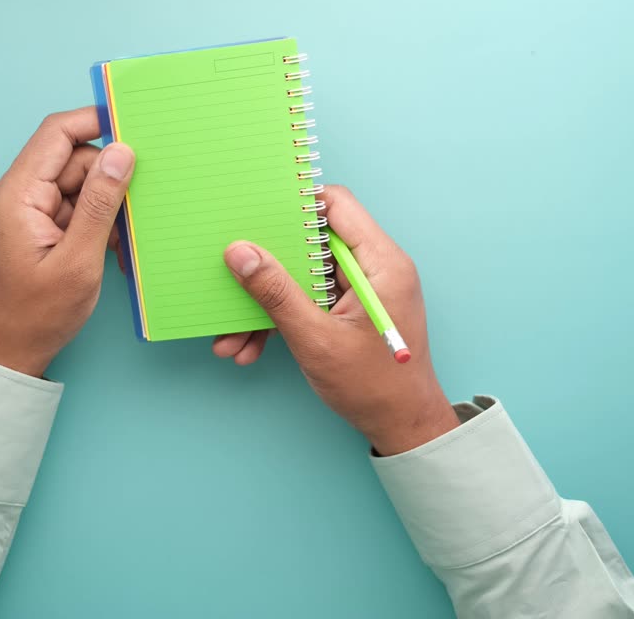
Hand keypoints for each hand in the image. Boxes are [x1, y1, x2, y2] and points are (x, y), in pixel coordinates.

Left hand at [0, 108, 134, 376]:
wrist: (4, 354)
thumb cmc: (36, 316)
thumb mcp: (79, 260)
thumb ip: (102, 203)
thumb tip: (121, 152)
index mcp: (16, 195)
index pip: (56, 134)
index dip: (95, 121)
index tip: (134, 123)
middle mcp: (13, 194)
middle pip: (70, 160)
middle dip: (107, 178)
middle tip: (137, 206)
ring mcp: (20, 210)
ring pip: (74, 185)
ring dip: (103, 206)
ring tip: (118, 242)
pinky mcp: (29, 226)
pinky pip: (68, 207)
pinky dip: (91, 222)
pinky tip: (106, 249)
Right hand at [215, 186, 459, 454]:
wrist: (403, 428)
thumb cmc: (375, 387)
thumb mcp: (316, 340)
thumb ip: (277, 293)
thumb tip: (240, 252)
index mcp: (380, 263)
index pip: (336, 205)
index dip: (294, 204)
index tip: (254, 215)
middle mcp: (374, 268)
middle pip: (311, 242)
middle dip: (267, 267)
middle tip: (230, 275)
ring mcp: (360, 289)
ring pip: (302, 277)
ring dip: (266, 303)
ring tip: (231, 335)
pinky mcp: (348, 309)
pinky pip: (307, 300)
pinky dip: (280, 319)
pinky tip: (249, 347)